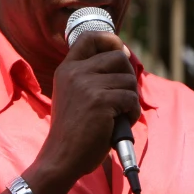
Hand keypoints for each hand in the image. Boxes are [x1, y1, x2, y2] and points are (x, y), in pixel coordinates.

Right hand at [29, 30, 139, 193]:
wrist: (61, 157)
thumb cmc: (72, 131)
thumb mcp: (72, 94)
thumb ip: (89, 76)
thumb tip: (123, 56)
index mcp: (67, 69)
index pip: (89, 37)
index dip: (110, 40)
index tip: (120, 52)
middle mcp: (76, 72)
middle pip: (118, 57)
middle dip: (128, 76)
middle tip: (123, 96)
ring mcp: (88, 85)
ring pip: (129, 79)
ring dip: (130, 99)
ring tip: (119, 114)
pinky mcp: (101, 101)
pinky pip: (131, 98)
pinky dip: (132, 113)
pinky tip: (120, 123)